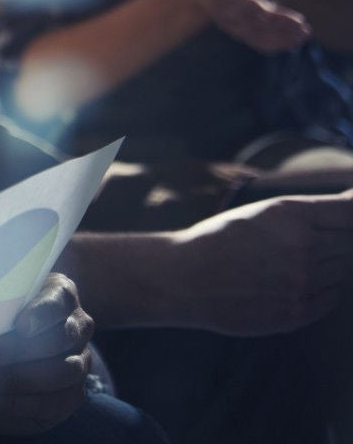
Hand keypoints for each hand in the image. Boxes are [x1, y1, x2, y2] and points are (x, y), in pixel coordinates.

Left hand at [0, 272, 91, 434]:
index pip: (59, 297)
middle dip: (18, 350)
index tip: (20, 325)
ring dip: (16, 379)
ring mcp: (79, 361)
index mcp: (57, 294)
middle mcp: (76, 326)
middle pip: (60, 338)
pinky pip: (53, 403)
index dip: (43, 312)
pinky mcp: (72, 394)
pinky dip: (18, 403)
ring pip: (62, 372)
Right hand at [168, 190, 352, 334]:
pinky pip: (331, 298)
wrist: (185, 278)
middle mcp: (302, 248)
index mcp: (290, 215)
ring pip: (341, 271)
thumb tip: (351, 206)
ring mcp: (301, 283)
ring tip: (291, 261)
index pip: (351, 211)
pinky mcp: (296, 313)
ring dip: (327, 265)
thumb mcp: (260, 212)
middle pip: (350, 243)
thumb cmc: (220, 239)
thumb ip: (307, 213)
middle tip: (307, 240)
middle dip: (338, 239)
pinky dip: (323, 289)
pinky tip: (297, 281)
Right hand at [190, 0, 310, 53]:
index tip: (263, 9)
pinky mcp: (241, 29)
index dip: (245, 5)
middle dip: (274, 23)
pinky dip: (276, 43)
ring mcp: (230, 22)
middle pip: (247, 19)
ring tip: (304, 34)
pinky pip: (257, 40)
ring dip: (279, 36)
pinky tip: (295, 40)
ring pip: (254, 34)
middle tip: (301, 25)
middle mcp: (221, 8)